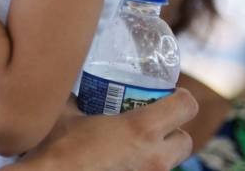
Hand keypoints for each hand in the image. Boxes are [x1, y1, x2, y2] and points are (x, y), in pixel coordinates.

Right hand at [13, 89, 197, 170]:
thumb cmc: (58, 149)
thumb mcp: (65, 113)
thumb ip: (76, 96)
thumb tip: (71, 81)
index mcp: (141, 129)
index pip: (186, 107)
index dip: (181, 97)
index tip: (169, 93)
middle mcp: (154, 157)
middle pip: (185, 140)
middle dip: (173, 130)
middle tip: (151, 122)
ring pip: (171, 161)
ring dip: (159, 150)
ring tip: (133, 144)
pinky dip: (143, 165)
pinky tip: (121, 160)